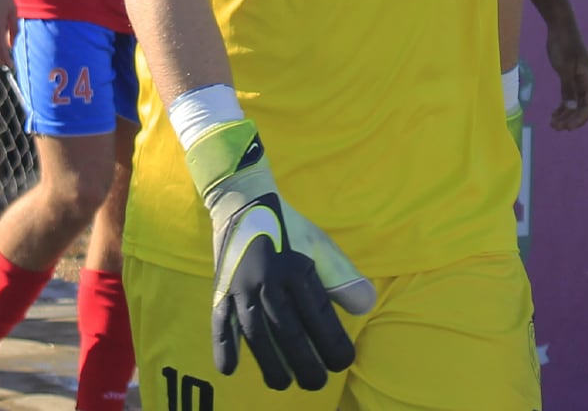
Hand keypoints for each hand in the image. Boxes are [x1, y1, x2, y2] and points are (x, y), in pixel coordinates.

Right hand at [186, 118, 373, 390]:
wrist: (243, 203)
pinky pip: (220, 321)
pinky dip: (223, 346)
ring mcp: (241, 286)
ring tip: (282, 384)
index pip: (318, 315)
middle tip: (317, 384)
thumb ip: (343, 277)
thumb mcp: (320, 246)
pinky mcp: (220, 289)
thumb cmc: (290, 229)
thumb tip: (367, 306)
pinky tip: (229, 370)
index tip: (345, 361)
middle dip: (305, 362)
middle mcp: (268, 279)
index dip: (333, 342)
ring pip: (256, 332)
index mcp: (296, 268)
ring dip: (269, 362)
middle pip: (288, 331)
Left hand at [543, 19, 587, 130]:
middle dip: (572, 119)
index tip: (567, 128)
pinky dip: (563, 106)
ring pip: (575, 104)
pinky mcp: (571, 77)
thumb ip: (568, 87)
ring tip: (553, 124)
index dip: (580, 119)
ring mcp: (580, 81)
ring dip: (566, 115)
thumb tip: (570, 107)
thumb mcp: (564, 67)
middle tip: (556, 128)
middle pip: (583, 108)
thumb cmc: (563, 45)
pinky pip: (569, 97)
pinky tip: (554, 114)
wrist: (560, 27)